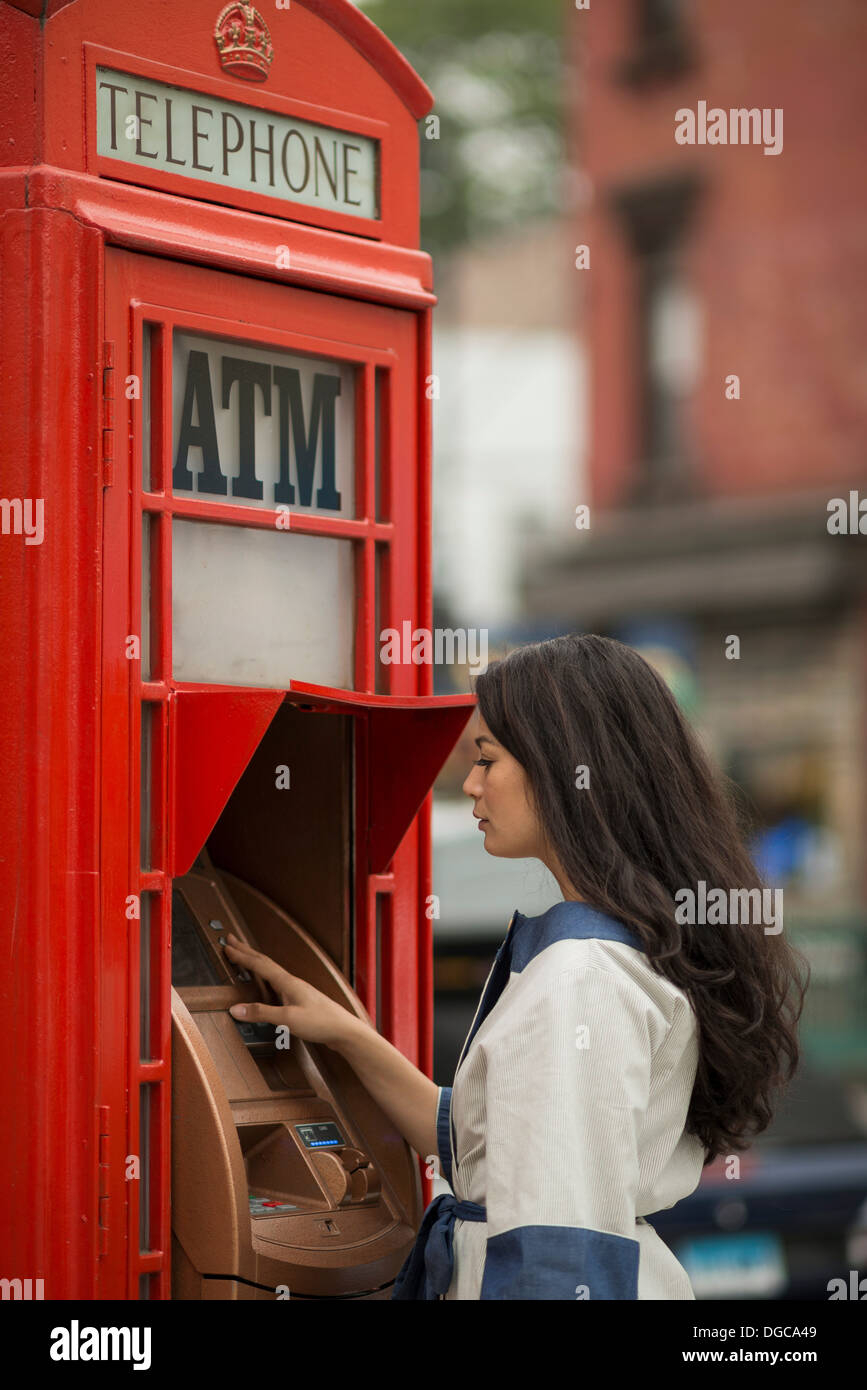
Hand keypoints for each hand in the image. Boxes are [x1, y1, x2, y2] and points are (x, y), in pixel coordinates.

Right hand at [223, 932, 356, 1048]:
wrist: (345, 1031)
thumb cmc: (321, 1022)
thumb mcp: (287, 1019)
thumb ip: (261, 1013)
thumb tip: (235, 1009)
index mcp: (288, 982)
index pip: (259, 964)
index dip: (241, 956)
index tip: (226, 947)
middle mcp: (292, 982)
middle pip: (264, 961)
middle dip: (246, 950)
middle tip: (231, 939)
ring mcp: (297, 990)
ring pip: (271, 971)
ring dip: (255, 961)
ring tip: (245, 956)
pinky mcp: (301, 1000)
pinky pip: (277, 982)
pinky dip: (265, 977)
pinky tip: (267, 983)